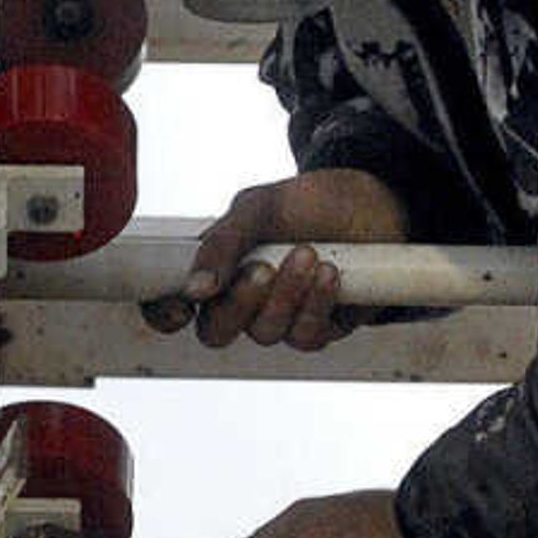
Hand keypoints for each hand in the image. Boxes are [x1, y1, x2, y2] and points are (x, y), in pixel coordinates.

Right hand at [148, 170, 408, 351]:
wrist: (373, 201)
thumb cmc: (308, 201)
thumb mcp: (260, 208)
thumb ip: (223, 243)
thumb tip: (195, 289)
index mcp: (215, 269)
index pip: (172, 305)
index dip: (165, 314)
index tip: (182, 307)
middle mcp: (242, 301)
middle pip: (217, 332)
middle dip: (239, 304)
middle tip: (262, 269)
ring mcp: (280, 317)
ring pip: (266, 334)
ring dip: (288, 295)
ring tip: (309, 253)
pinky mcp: (318, 328)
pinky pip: (307, 337)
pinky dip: (318, 304)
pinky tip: (332, 274)